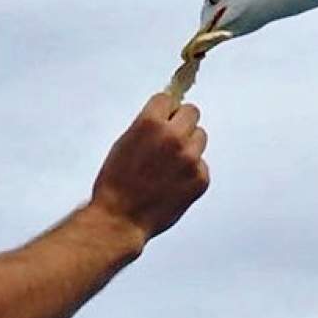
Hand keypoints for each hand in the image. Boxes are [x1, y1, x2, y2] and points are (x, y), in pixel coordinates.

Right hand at [89, 93, 209, 243]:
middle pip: (192, 112)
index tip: (162, 117)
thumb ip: (147, 125)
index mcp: (150, 123)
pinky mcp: (200, 178)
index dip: (163, 110)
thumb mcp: (124, 142)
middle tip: (170, 138)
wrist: (121, 218)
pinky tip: (173, 182)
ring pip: (200, 137)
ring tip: (169, 164)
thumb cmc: (116, 182)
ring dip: (189, 145)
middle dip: (181, 122)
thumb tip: (166, 114)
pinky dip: (190, 171)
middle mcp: (173, 137)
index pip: (168, 99)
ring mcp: (190, 158)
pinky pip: (201, 164)